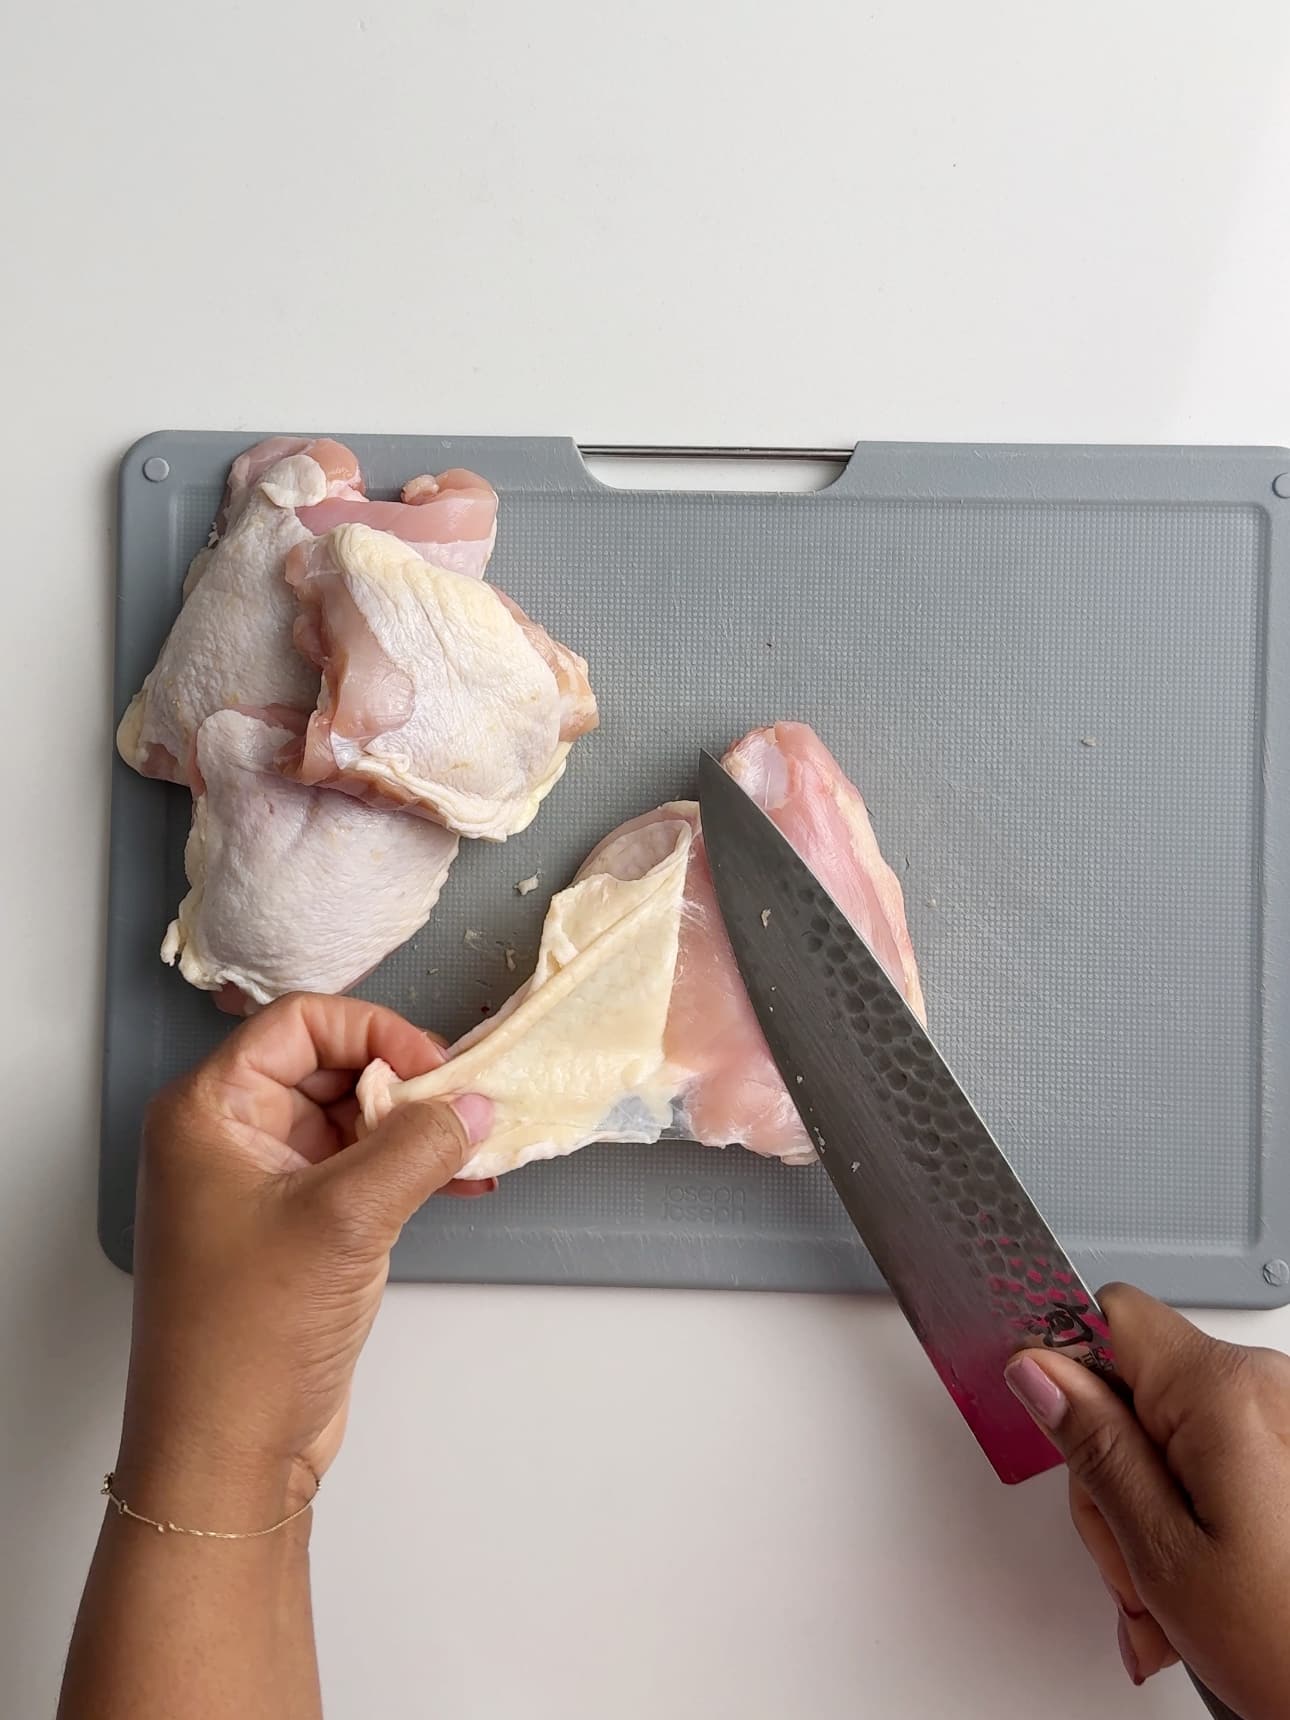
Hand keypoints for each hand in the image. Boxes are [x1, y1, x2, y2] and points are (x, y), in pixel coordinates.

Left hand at [116, 993, 492, 1521]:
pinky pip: (361, 1170)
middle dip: (403, 1083)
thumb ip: (418, 1147)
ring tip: (477, 1149)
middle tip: (466, 1108)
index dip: (374, 1032)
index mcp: (207, 1111)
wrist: (226, 1452)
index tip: (434, 1069)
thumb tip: (474, 1105)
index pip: (300, 1024)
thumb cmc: (249, 1336)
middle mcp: (228, 1137)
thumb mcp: (345, 1220)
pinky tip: (464, 1184)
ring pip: (352, 1120)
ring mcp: (263, 1184)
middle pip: (330, 1067)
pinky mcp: (296, 1227)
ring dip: (415, 1130)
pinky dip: (409, 1171)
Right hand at [1005, 1284, 1289, 1717]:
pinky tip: (1199, 1591)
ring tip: (1168, 1606)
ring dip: (1149, 1518)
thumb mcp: (1163, 1554)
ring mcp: (1287, 1421)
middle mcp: (1268, 1388)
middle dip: (1111, 1481)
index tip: (1051, 1423)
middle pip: (1133, 1392)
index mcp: (1227, 1391)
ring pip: (1168, 1439)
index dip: (1064, 1367)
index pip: (1108, 1315)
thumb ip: (1095, 1447)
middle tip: (1128, 1566)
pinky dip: (1195, 1520)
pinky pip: (1215, 1463)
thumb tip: (1037, 1371)